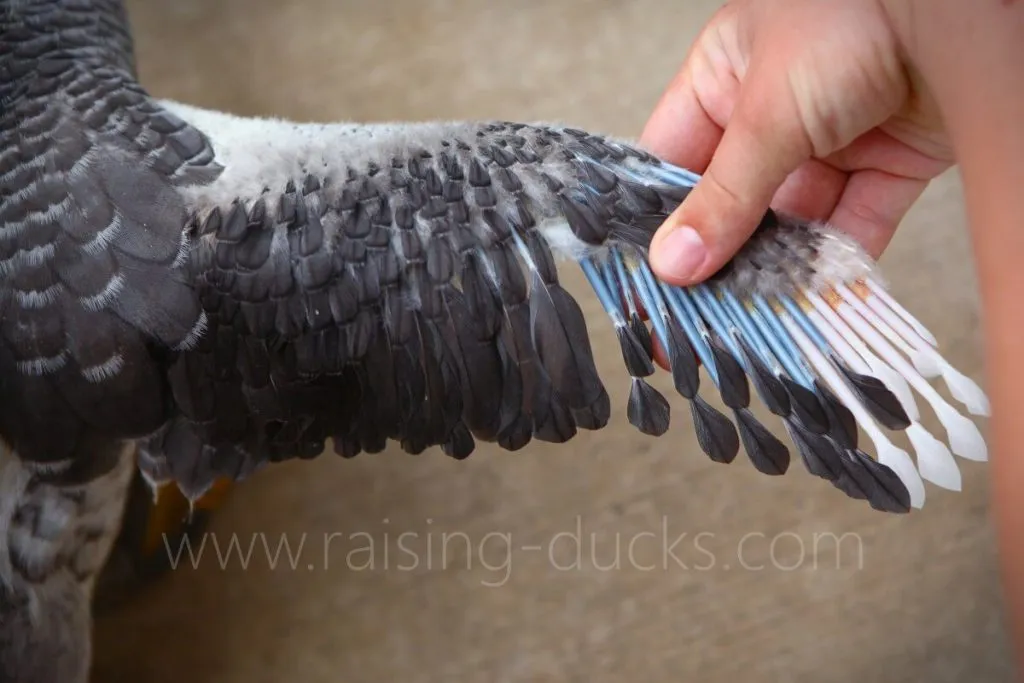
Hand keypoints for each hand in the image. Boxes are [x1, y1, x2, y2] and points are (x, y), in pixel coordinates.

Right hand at [641, 0, 953, 285]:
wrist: (956, 10)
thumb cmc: (849, 17)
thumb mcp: (766, 113)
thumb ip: (725, 196)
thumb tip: (674, 262)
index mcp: (722, 82)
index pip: (673, 163)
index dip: (658, 219)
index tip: (649, 274)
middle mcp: (770, 115)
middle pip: (734, 202)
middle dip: (721, 256)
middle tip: (698, 312)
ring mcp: (829, 142)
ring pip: (793, 223)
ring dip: (777, 269)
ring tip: (754, 316)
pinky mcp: (886, 165)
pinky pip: (852, 225)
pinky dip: (837, 263)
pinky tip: (814, 299)